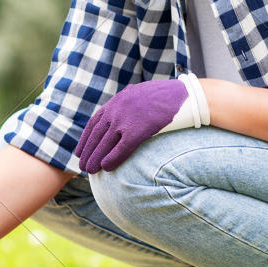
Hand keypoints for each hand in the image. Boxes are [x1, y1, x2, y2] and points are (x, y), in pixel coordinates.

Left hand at [76, 75, 209, 174]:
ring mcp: (128, 118)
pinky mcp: (139, 129)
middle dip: (87, 150)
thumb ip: (130, 106)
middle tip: (82, 165)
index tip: (80, 150)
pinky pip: (121, 147)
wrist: (187, 96)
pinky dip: (112, 158)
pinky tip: (106, 168)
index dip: (86, 138)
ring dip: (95, 157)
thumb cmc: (169, 98)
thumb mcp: (144, 96)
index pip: (95, 121)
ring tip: (89, 171)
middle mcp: (119, 108)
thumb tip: (124, 120)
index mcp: (119, 100)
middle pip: (97, 133)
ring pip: (105, 142)